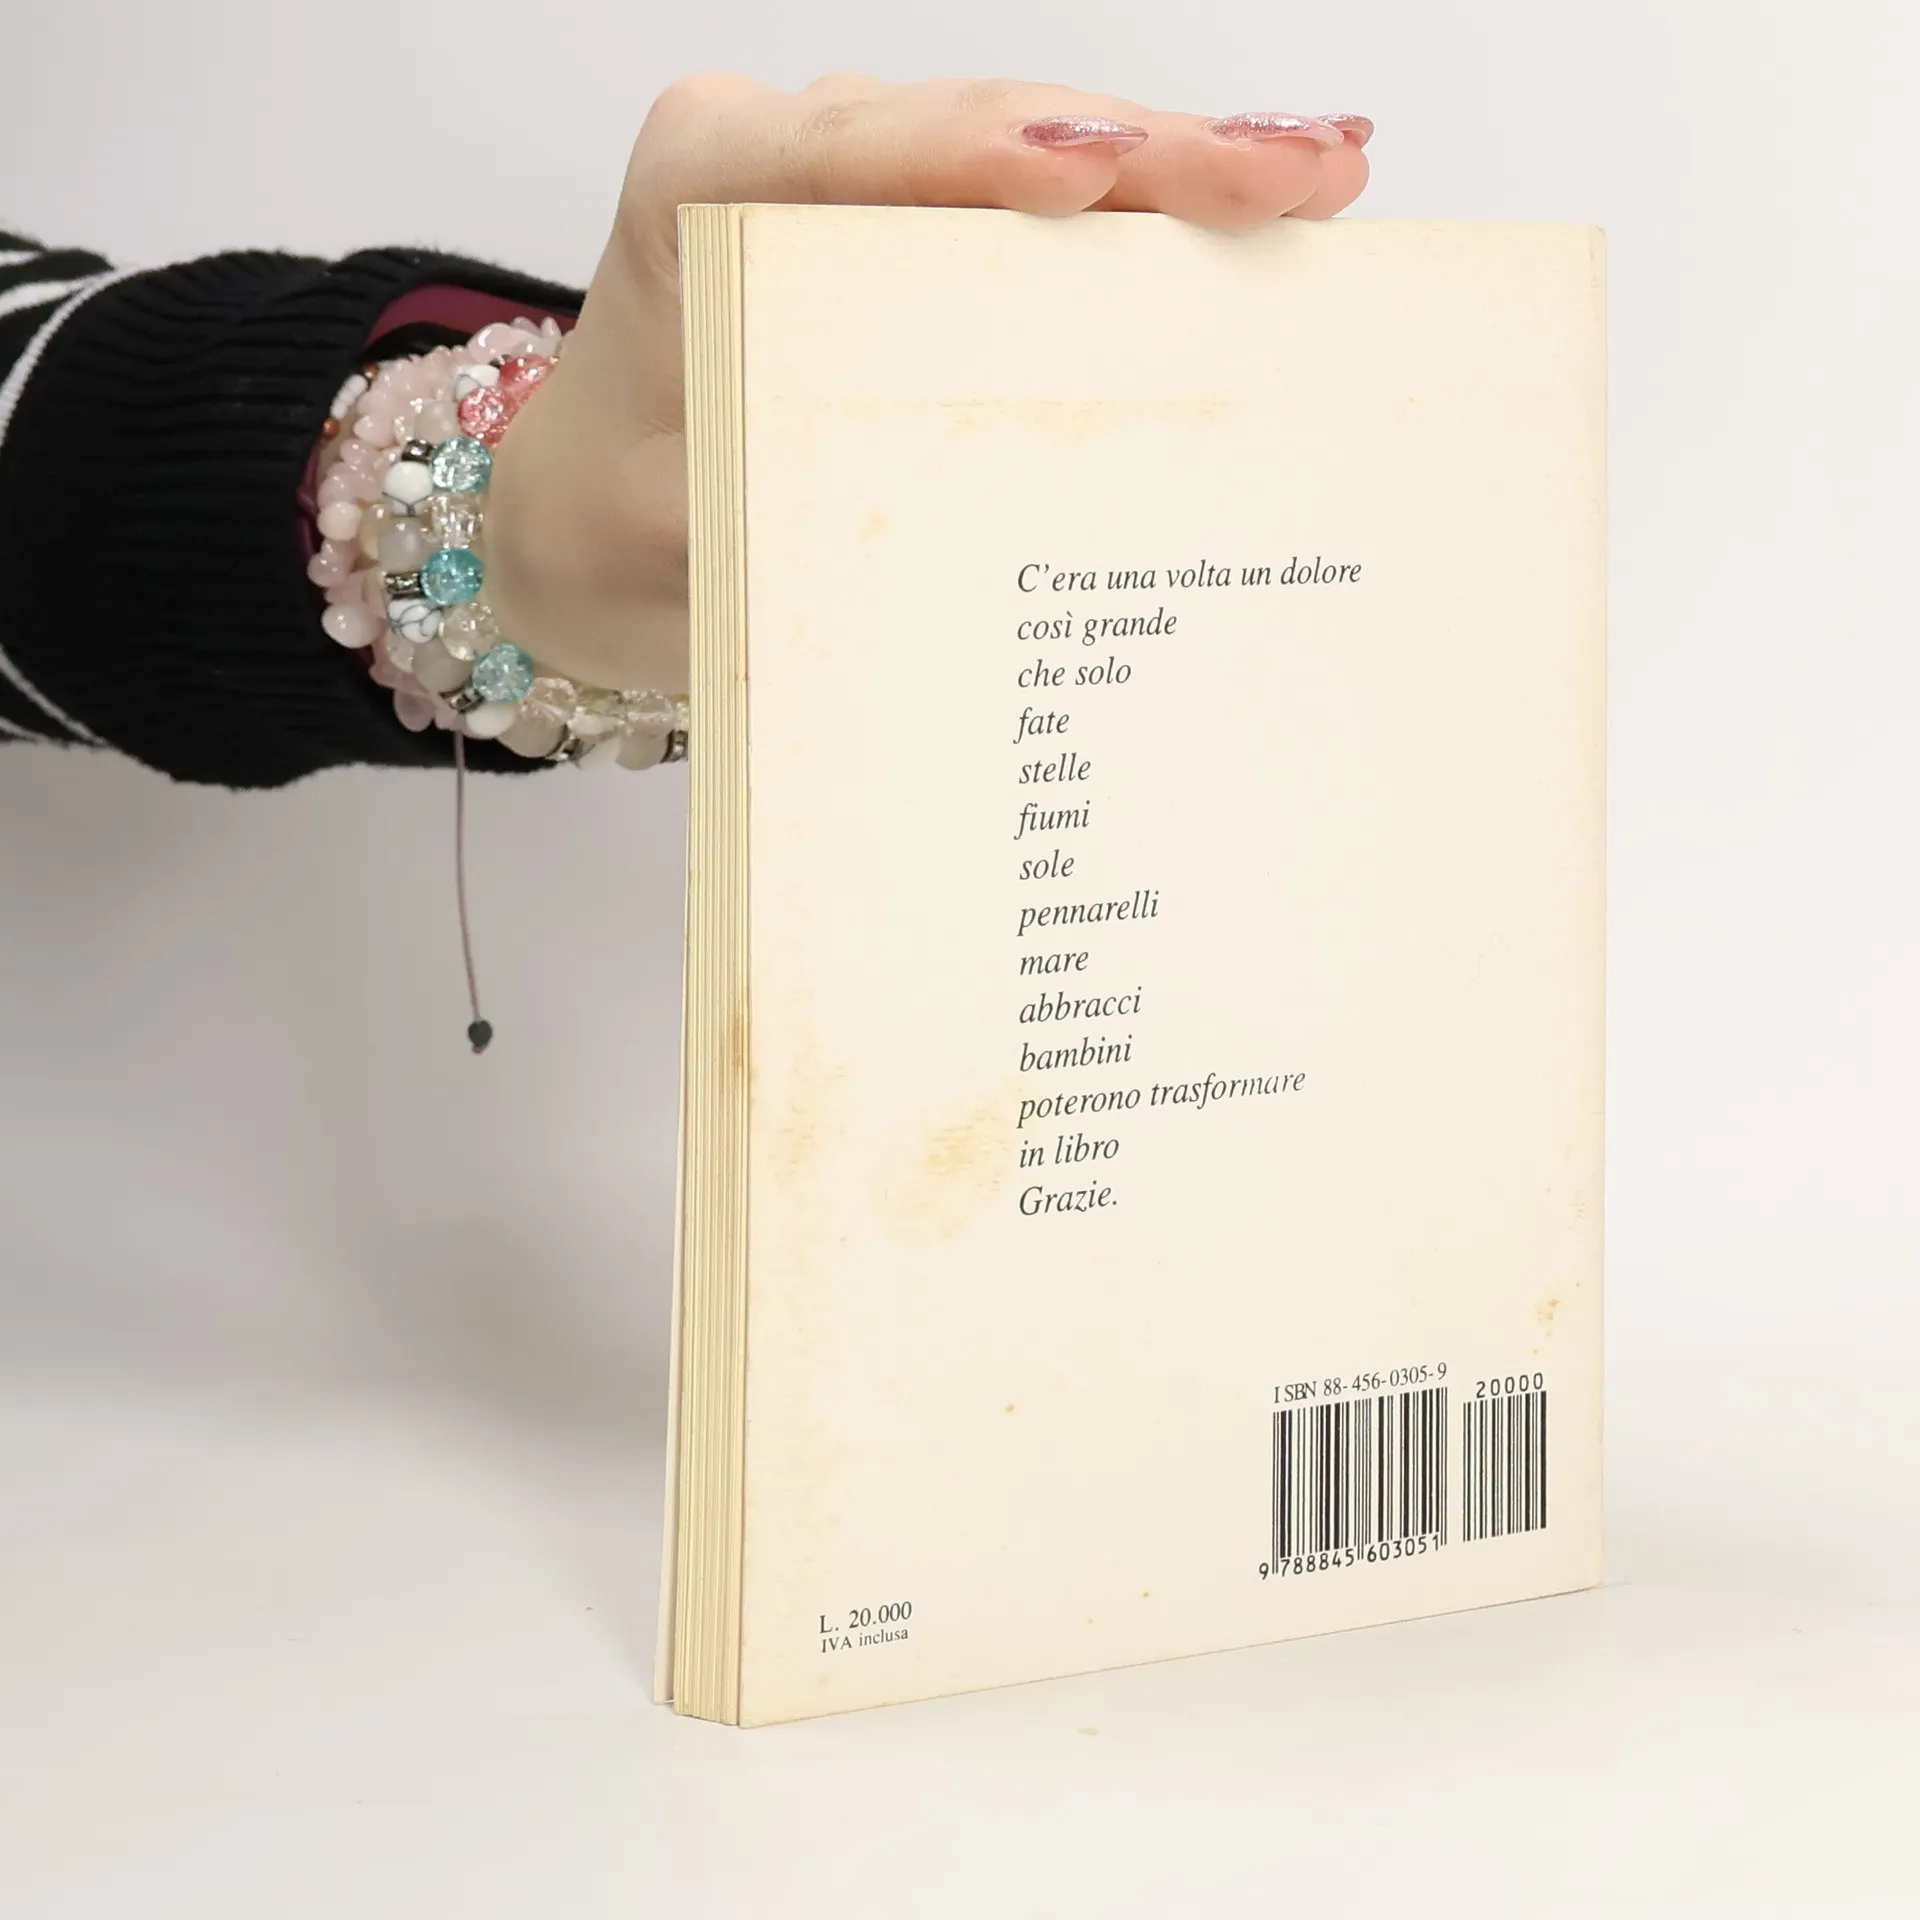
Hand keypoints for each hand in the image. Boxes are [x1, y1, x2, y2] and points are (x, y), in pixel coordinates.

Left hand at [486, 75, 1371, 694]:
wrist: (582, 520)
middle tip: (1292, 175)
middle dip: (1146, 152)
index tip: (1105, 170)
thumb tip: (953, 521)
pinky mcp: (910, 228)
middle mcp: (786, 157)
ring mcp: (857, 180)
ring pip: (1034, 149)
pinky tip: (1250, 208)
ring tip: (1312, 181)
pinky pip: (1039, 208)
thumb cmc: (613, 515)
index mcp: (698, 186)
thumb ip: (791, 502)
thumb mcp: (671, 534)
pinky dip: (1144, 218)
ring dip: (1174, 170)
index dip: (991, 153)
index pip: (856, 146)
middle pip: (984, 128)